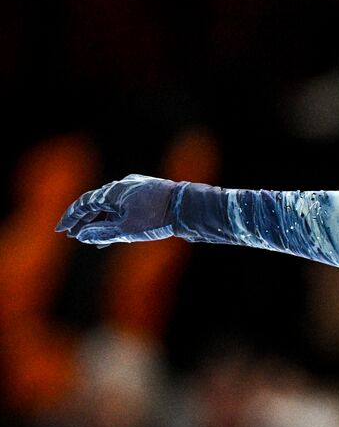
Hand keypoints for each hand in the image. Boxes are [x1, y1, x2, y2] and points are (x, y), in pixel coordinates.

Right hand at [55, 174, 181, 248]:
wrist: (190, 209)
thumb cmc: (158, 218)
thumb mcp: (127, 230)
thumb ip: (103, 233)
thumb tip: (82, 236)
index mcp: (113, 192)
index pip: (84, 203)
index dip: (71, 217)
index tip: (60, 230)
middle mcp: (122, 187)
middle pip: (96, 204)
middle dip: (83, 220)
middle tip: (71, 234)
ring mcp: (136, 191)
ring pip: (112, 208)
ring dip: (100, 223)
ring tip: (89, 239)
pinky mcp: (149, 198)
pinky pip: (126, 209)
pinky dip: (117, 221)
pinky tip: (113, 236)